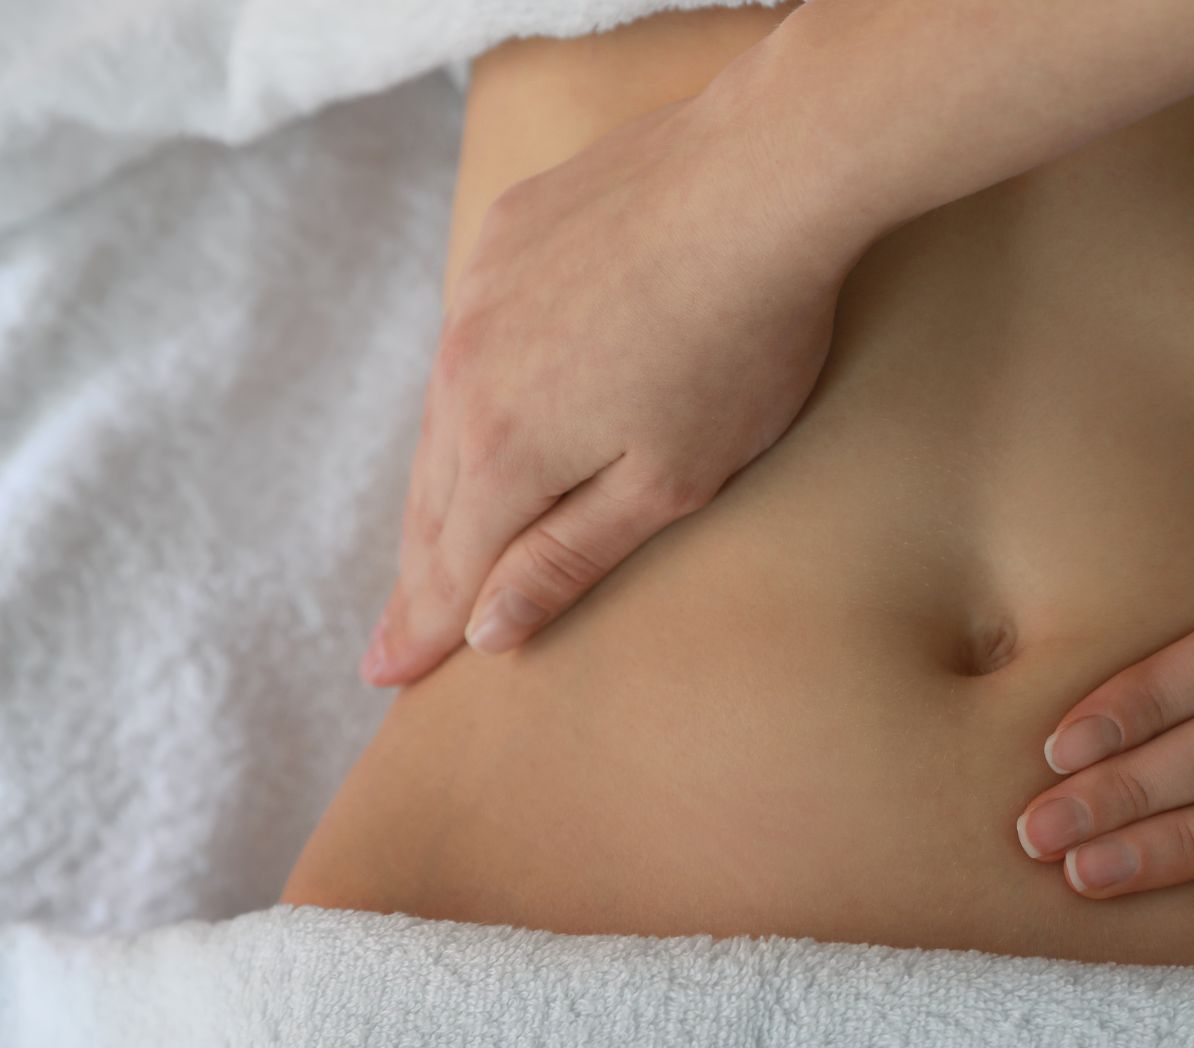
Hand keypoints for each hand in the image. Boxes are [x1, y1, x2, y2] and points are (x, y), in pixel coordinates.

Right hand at [361, 94, 863, 684]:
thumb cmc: (741, 346)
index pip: (451, 566)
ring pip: (444, 414)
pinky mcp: (507, 233)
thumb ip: (569, 555)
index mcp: (506, 449)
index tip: (387, 674)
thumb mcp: (670, 480)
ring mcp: (480, 293)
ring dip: (442, 484)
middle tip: (392, 634)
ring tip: (430, 537)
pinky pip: (473, 332)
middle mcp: (466, 372)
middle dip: (418, 572)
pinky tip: (481, 404)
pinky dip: (473, 386)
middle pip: (435, 498)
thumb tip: (487, 630)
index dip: (422, 627)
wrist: (758, 178)